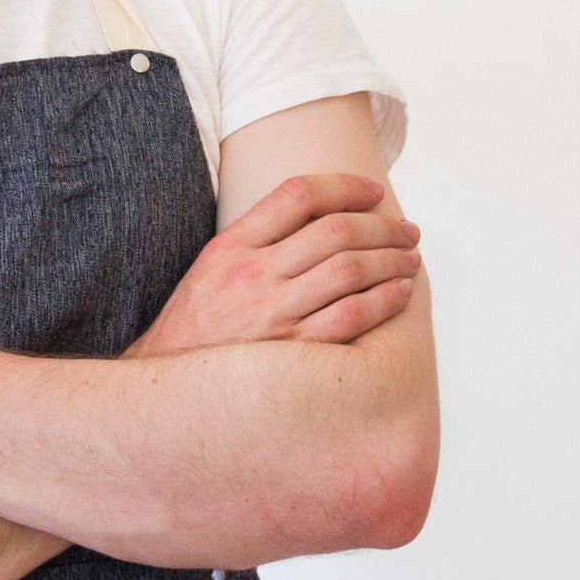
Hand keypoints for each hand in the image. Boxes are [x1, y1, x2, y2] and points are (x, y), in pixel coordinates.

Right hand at [127, 173, 422, 358]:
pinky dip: (384, 300)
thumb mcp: (212, 267)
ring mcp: (272, 316)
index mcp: (231, 247)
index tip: (375, 192)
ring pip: (350, 271)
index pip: (298, 194)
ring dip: (391, 260)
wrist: (168, 393)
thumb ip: (258, 236)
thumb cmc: (198, 326)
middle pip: (335, 231)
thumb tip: (321, 210)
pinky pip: (351, 318)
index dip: (345, 186)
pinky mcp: (292, 355)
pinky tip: (401, 293)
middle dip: (382, 226)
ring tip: (411, 258)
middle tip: (408, 230)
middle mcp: (252, 276)